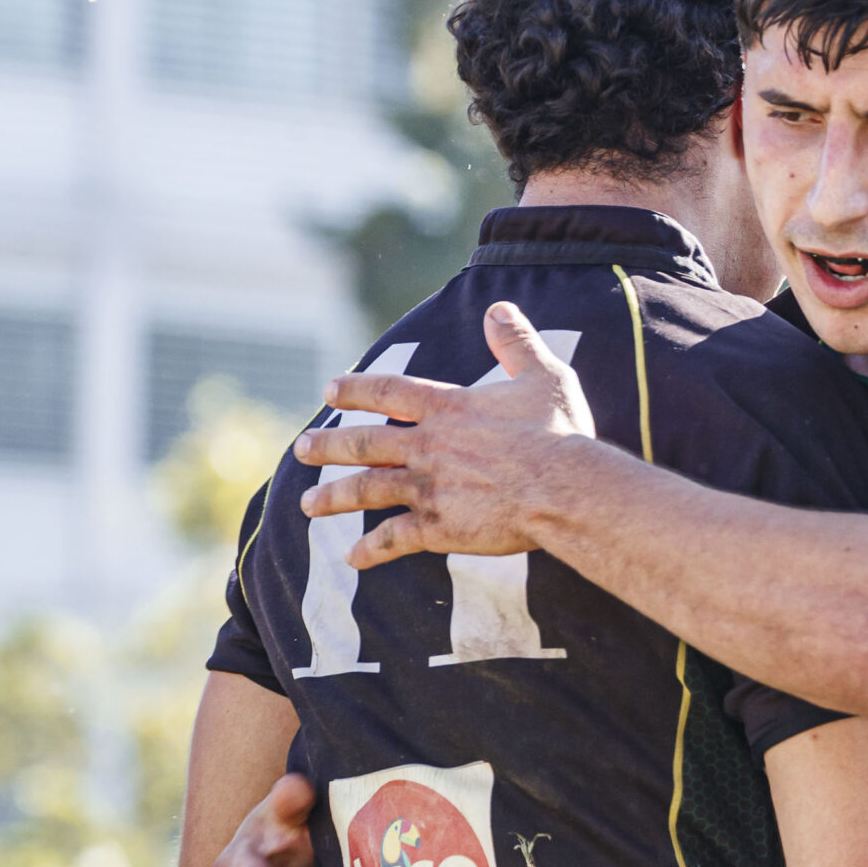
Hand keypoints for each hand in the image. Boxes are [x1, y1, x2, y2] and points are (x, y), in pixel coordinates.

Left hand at [292, 303, 598, 569]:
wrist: (565, 489)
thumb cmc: (560, 433)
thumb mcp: (544, 377)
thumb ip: (516, 343)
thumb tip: (498, 308)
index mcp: (448, 408)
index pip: (388, 392)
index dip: (356, 390)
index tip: (329, 391)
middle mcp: (427, 446)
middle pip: (364, 443)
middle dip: (328, 446)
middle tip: (302, 449)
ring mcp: (428, 489)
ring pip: (366, 490)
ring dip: (333, 498)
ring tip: (308, 503)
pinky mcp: (439, 528)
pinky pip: (394, 539)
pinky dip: (371, 550)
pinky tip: (353, 558)